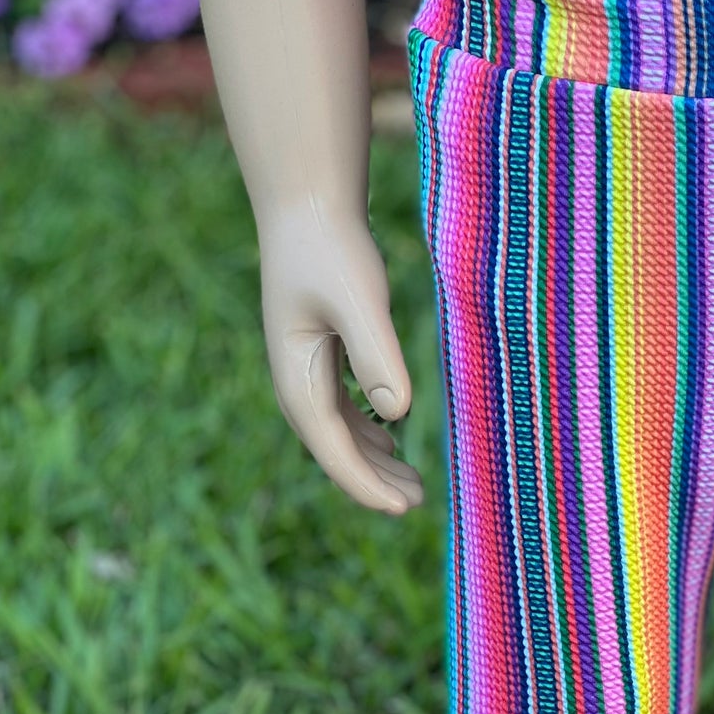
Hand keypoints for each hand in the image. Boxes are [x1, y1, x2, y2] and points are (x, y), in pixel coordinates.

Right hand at [256, 200, 424, 513]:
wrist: (306, 204)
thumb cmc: (331, 248)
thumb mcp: (359, 300)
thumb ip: (376, 354)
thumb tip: (398, 414)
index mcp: (297, 376)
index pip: (332, 448)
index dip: (365, 484)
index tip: (402, 509)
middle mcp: (295, 380)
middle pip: (335, 449)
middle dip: (373, 481)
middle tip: (418, 502)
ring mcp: (305, 368)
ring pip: (339, 432)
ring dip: (372, 460)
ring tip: (413, 483)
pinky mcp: (319, 353)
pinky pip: (340, 409)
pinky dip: (366, 432)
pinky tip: (390, 439)